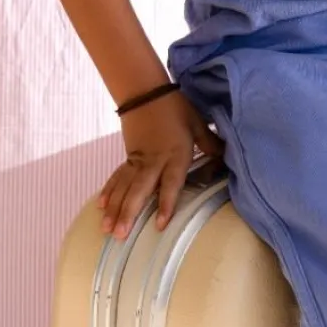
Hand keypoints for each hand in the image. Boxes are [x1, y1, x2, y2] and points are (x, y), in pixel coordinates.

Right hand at [97, 91, 224, 236]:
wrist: (146, 91)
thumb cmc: (175, 107)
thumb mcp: (197, 124)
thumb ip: (210, 144)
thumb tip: (227, 157)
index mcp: (174, 154)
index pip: (170, 184)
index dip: (166, 204)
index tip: (159, 225)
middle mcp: (153, 161)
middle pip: (139, 191)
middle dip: (128, 214)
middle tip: (119, 235)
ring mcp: (137, 159)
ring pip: (124, 188)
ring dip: (114, 209)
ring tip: (106, 229)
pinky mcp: (128, 156)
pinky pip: (117, 177)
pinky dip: (108, 191)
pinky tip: (100, 206)